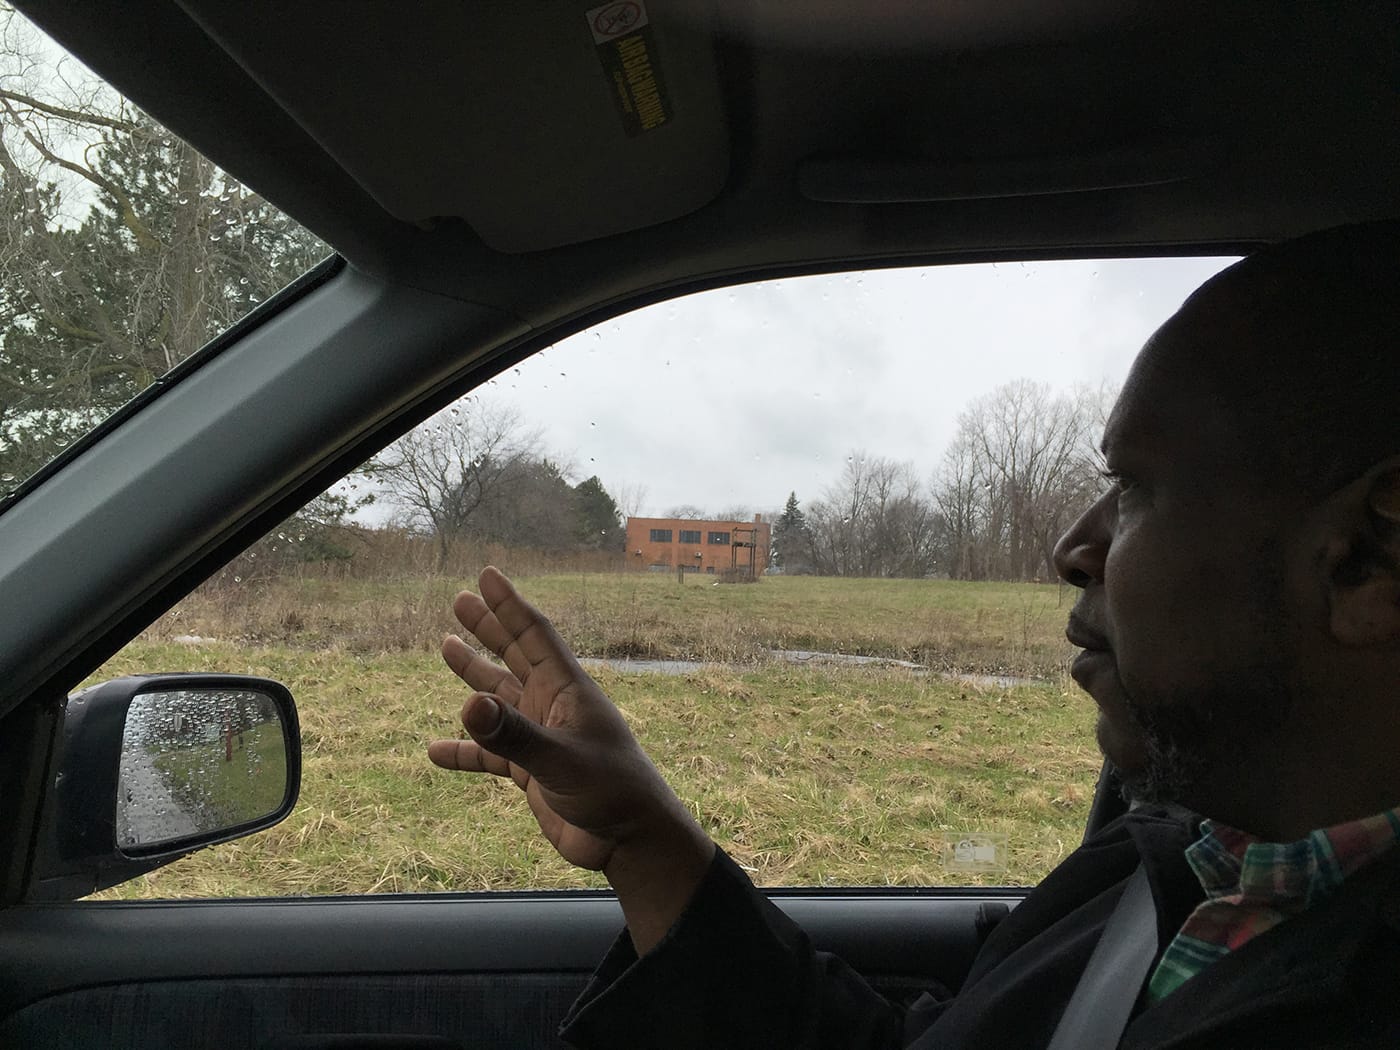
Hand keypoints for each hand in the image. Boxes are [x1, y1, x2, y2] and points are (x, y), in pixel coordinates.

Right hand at [428, 567, 713, 948]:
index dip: (510, 605)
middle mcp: (553, 707)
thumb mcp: (560, 761)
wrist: (628, 841)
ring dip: (474, 676)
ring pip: (499, 700)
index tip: (487, 575)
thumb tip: (467, 705)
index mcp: (568, 690)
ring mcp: (542, 738)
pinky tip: (435, 751)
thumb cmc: (611, 791)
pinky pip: (489, 755)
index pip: (535, 636)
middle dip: (489, 628)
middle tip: (459, 600)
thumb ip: (514, 736)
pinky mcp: (532, 772)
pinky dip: (464, 751)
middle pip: (514, 657)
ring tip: (446, 646)